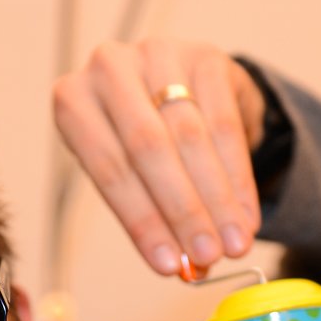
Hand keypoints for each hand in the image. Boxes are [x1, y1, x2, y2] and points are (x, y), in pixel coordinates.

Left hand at [52, 39, 265, 276]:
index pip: (109, 168)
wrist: (184, 93)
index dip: (141, 222)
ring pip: (190, 136)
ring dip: (216, 199)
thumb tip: (181, 266)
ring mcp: (157, 53)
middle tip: (208, 255)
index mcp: (73, 100)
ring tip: (234, 244)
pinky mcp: (205, 55)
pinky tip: (246, 214)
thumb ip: (149, 217)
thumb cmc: (143, 145)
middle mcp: (108, 67)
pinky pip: (226, 123)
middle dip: (183, 210)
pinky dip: (238, 177)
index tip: (169, 266)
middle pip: (149, 148)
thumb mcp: (130, 177)